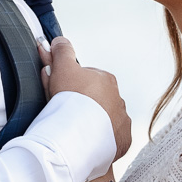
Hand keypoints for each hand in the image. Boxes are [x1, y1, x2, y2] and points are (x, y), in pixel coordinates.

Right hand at [41, 37, 131, 159]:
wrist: (78, 135)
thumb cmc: (72, 101)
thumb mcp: (62, 67)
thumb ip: (61, 52)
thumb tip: (60, 41)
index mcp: (107, 80)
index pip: (87, 79)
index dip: (70, 85)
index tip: (60, 92)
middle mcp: (118, 99)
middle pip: (96, 99)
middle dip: (81, 103)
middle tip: (65, 111)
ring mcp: (121, 121)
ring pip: (103, 119)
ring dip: (91, 122)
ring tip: (75, 129)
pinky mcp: (121, 141)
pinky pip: (110, 137)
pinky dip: (99, 138)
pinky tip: (87, 139)